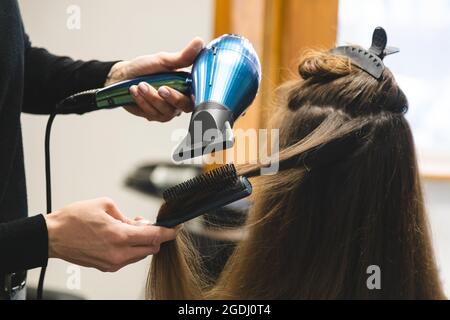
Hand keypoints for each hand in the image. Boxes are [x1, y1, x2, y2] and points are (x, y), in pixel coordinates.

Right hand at [44, 197, 180, 271]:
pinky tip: (122, 237)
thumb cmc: (74, 219)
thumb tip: (140, 223)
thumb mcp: (105, 206)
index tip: (177, 228)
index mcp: (119, 236)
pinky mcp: (106, 267)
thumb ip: (127, 216)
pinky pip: (128, 258)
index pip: (154, 236)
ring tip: (129, 228)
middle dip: (154, 236)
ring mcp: (112, 263)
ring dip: (141, 242)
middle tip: (145, 223)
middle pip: (151, 248)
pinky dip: (131, 248)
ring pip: (140, 255)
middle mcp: (118, 253)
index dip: (169, 232)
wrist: (52, 236)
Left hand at [105, 37, 203, 121]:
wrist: (123, 77)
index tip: (188, 91)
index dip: (196, 96)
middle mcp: (180, 101)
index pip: (198, 95)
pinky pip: (151, 112)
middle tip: (161, 88)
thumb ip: (183, 56)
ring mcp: (167, 110)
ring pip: (165, 110)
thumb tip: (199, 42)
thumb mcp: (164, 60)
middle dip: (172, 97)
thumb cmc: (146, 68)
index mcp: (187, 87)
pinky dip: (142, 101)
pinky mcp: (154, 116)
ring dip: (151, 97)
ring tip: (140, 85)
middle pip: (184, 106)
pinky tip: (134, 91)